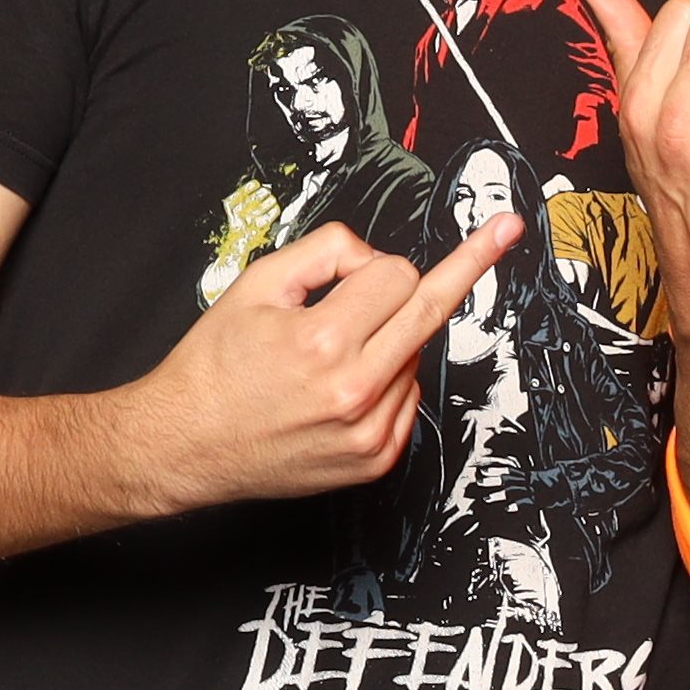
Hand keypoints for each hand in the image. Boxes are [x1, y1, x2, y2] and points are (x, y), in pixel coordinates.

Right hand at [128, 212, 517, 506]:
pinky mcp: (375, 460)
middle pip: (429, 311)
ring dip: (389, 341)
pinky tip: (346, 384)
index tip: (422, 246)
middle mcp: (353, 391)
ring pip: (416, 355)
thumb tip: (377, 256)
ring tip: (329, 355)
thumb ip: (326, 253)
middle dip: (464, 268)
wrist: (182, 444)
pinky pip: (410, 399)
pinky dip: (390, 381)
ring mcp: (369, 432)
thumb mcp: (256, 285)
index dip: (375, 266)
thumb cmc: (213, 366)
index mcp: (322, 343)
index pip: (398, 276)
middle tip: (507, 229)